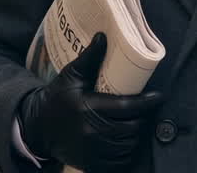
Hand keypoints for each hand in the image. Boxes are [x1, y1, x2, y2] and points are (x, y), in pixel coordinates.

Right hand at [19, 32, 162, 170]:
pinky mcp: (92, 164)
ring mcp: (93, 151)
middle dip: (144, 118)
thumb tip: (103, 36)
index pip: (127, 107)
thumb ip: (90, 57)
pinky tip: (127, 139)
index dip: (147, 102)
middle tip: (147, 108)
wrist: (38, 128)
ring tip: (139, 122)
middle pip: (132, 127)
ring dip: (137, 134)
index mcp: (89, 108)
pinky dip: (127, 151)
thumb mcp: (71, 76)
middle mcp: (92, 132)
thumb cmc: (58, 98)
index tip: (159, 96)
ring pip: (129, 145)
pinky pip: (120, 161)